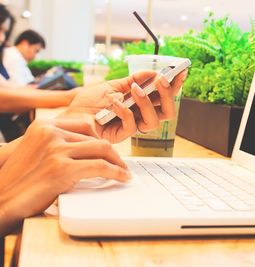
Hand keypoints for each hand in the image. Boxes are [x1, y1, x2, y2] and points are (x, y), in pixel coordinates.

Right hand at [0, 119, 129, 234]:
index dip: (100, 138)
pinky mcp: (62, 169)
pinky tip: (122, 177)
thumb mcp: (37, 150)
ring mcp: (56, 149)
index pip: (84, 124)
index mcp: (44, 125)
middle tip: (120, 164)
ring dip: (118, 162)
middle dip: (112, 153)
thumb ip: (58, 143)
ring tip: (123, 171)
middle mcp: (50, 133)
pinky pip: (101, 166)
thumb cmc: (21, 180)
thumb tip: (88, 146)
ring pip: (102, 149)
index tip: (108, 150)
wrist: (2, 199)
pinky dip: (116, 172)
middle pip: (96, 138)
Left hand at [63, 70, 186, 142]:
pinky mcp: (122, 135)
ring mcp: (132, 126)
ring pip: (154, 120)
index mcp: (140, 103)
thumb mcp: (111, 86)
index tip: (181, 71)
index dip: (174, 85)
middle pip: (166, 111)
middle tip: (161, 80)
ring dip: (147, 102)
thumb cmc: (88, 103)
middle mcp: (140, 116)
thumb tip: (151, 73)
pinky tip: (114, 103)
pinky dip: (125, 111)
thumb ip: (132, 81)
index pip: (163, 96)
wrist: (70, 118)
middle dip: (167, 94)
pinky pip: (132, 125)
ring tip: (136, 90)